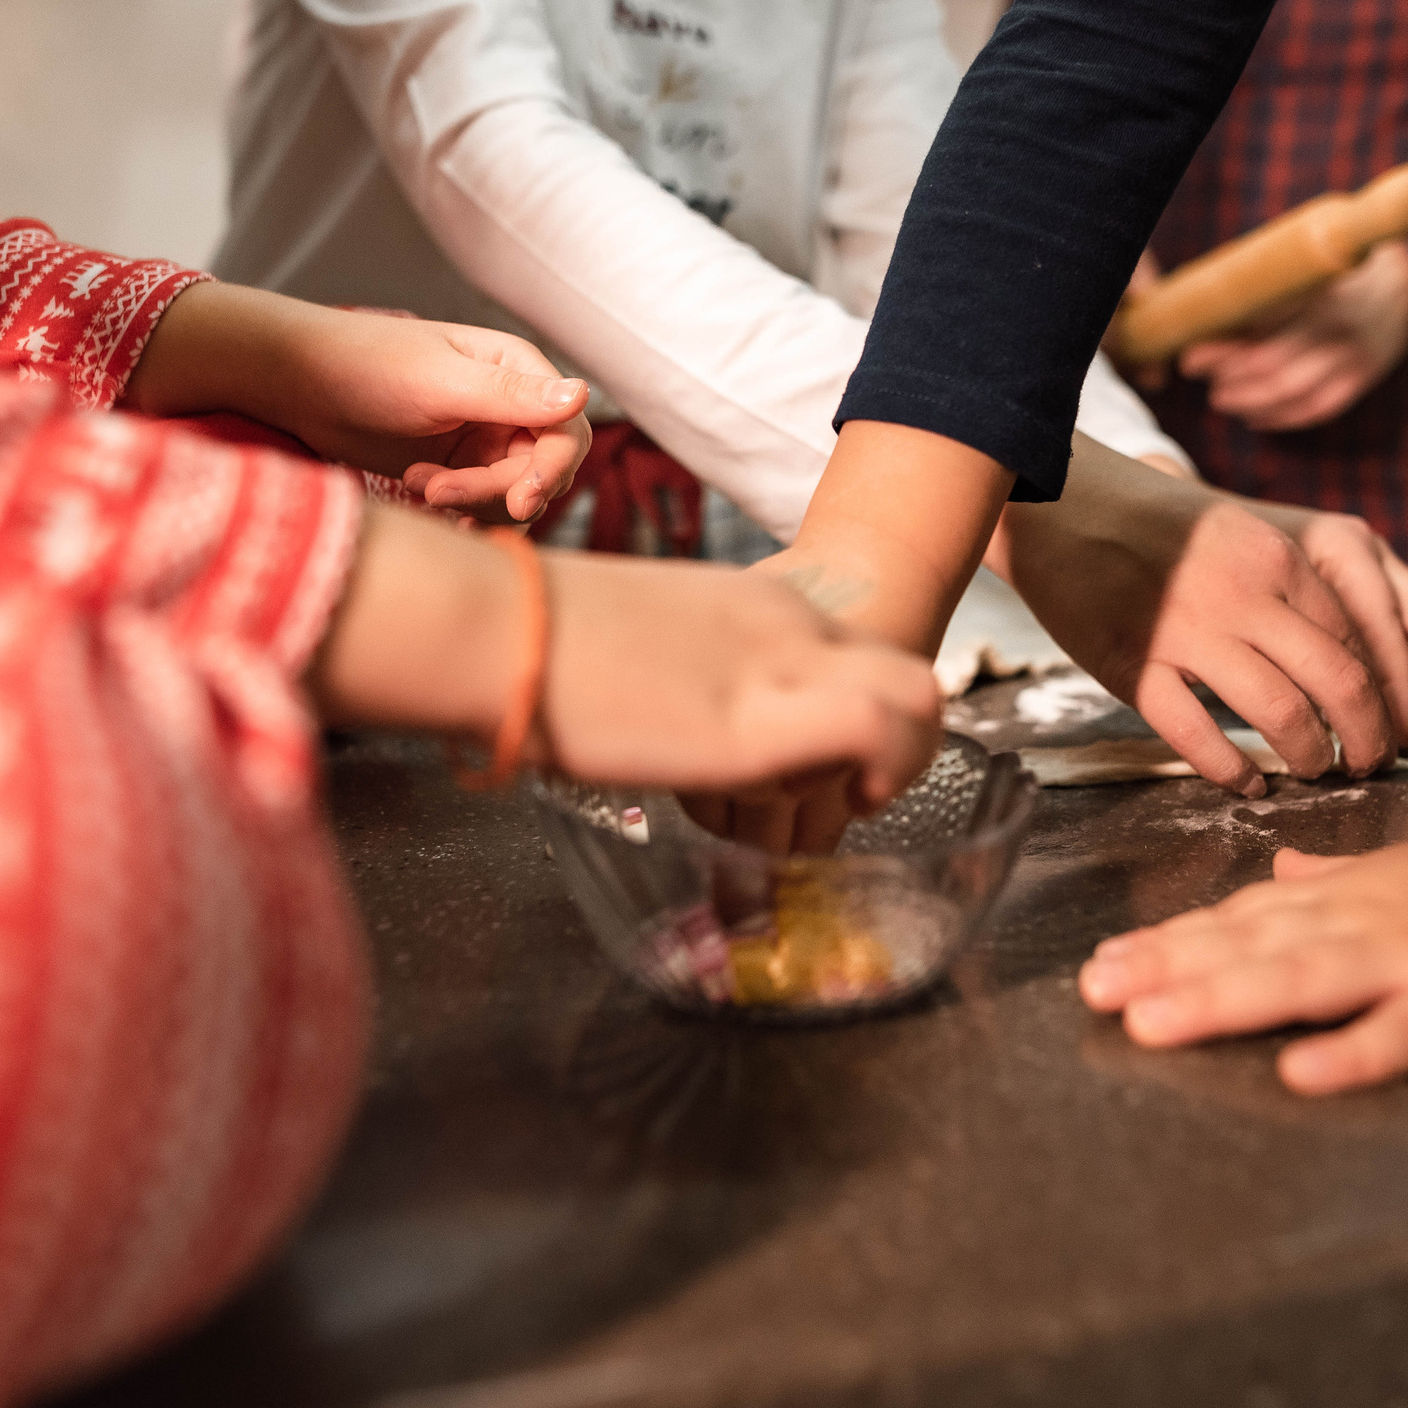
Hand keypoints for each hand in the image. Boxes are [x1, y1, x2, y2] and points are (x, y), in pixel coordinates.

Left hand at [126, 283, 592, 522]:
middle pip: (542, 468)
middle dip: (497, 489)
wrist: (298, 382)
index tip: (521, 502)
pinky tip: (422, 497)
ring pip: (513, 491)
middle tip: (438, 493)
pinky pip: (483, 502)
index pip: (566, 429)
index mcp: (516, 368)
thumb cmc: (365, 365)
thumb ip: (509, 395)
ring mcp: (484, 437)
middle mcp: (509, 403)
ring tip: (419, 486)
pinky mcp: (458, 465)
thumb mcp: (439, 382)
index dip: (553, 469)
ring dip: (472, 499)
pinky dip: (461, 509)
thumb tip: (583, 394)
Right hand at [311, 507, 941, 804]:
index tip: (827, 766)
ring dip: (902, 762)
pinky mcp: (761, 719)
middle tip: (857, 794)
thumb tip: (657, 715)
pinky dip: (883, 773)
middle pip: (907, 673)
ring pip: (916, 696)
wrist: (491, 627)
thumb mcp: (636, 644)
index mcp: (751, 603)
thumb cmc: (529, 643)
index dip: (865, 714)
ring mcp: (778, 667)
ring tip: (845, 804)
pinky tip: (845, 802)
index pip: (858, 654)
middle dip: (906, 745)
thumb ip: (678, 673)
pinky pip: (877, 730)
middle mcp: (783, 625)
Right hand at [993, 438, 1407, 787]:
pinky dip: (1232, 772)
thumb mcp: (1244, 535)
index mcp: (1278, 559)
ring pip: (1280, 714)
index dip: (1386, 696)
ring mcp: (1185, 632)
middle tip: (1369, 765)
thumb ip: (1294, 589)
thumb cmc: (1159, 530)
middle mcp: (1243, 593)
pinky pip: (1197, 736)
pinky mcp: (1132, 666)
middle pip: (1337, 682)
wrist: (1064, 508)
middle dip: (1366, 738)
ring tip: (1313, 772)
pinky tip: (1246, 784)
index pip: (1359, 640)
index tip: (1390, 726)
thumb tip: (1351, 666)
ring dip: (1309, 756)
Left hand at [1078, 767, 1407, 1092]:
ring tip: (1154, 1023)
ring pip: (1303, 980)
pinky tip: (1301, 1072)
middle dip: (1168, 968)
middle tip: (1095, 991)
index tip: (1104, 963)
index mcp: (1344, 900)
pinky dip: (1353, 1051)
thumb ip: (1332, 879)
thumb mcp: (1404, 875)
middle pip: (1250, 946)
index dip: (1170, 941)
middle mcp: (1362, 924)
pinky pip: (1404, 1031)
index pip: (1240, 919)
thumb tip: (1277, 867)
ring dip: (1224, 997)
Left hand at [1176, 240, 1407, 430]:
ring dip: (1248, 402)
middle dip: (1227, 378)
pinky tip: (1252, 418)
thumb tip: (1202, 315)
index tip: (1190, 358)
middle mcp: (1340, 324)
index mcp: (1320, 288)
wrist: (1399, 285)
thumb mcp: (1303, 268)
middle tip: (1201, 379)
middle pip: (1272, 364)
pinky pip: (1317, 409)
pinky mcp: (1362, 378)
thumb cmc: (1331, 273)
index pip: (1260, 327)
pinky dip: (1279, 419)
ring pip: (1292, 393)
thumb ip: (1263, 288)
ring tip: (1220, 399)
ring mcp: (1355, 354)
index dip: (1220, 350)